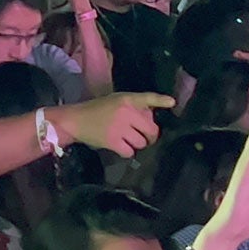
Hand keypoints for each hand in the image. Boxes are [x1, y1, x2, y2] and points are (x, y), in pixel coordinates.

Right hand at [51, 93, 172, 156]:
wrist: (75, 120)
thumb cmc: (97, 109)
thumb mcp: (116, 101)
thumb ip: (133, 107)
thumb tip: (152, 117)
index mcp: (126, 99)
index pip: (147, 98)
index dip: (160, 100)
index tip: (172, 102)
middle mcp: (125, 112)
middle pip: (151, 129)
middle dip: (150, 136)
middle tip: (144, 138)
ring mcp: (119, 127)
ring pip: (141, 142)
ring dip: (137, 144)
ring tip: (127, 140)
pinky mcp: (113, 141)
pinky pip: (130, 151)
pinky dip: (127, 152)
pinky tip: (120, 147)